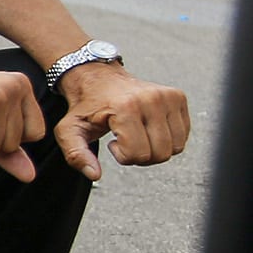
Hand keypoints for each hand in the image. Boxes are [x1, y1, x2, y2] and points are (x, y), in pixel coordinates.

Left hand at [53, 64, 189, 179]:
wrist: (98, 78)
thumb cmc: (86, 106)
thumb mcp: (69, 130)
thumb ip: (77, 155)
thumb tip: (94, 175)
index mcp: (126, 107)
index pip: (138, 154)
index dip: (123, 156)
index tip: (113, 143)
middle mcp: (151, 99)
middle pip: (160, 154)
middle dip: (141, 156)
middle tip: (126, 141)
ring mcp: (168, 96)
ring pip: (175, 147)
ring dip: (155, 149)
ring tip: (137, 135)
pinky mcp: (178, 97)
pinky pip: (183, 135)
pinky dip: (167, 139)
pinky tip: (148, 129)